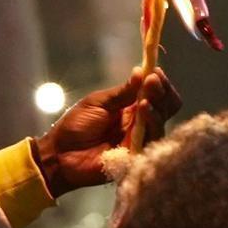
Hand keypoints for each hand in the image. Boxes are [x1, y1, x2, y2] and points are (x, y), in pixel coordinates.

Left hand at [33, 68, 181, 193]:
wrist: (60, 155)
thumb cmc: (75, 127)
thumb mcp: (98, 103)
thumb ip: (123, 92)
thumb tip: (142, 71)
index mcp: (131, 108)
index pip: (157, 94)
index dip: (159, 82)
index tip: (155, 72)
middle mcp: (140, 123)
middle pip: (167, 106)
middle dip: (162, 92)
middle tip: (152, 82)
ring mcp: (140, 139)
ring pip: (162, 121)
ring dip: (156, 105)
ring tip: (144, 98)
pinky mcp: (137, 156)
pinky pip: (152, 139)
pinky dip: (151, 122)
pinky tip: (143, 110)